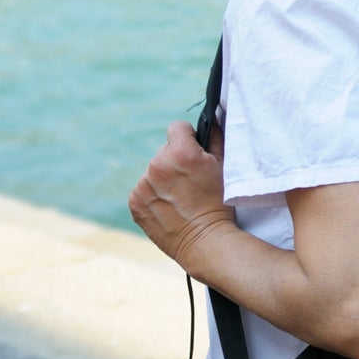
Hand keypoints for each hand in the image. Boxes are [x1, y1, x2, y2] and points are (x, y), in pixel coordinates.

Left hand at [128, 121, 235, 276]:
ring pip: (154, 171)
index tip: (194, 150)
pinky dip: (154, 194)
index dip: (188, 137)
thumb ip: (215, 137)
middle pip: (165, 150)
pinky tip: (169, 206)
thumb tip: (212, 118)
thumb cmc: (219, 203)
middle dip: (175, 160)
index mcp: (180, 152)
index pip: (177, 127)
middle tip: (191, 180)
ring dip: (164, 178)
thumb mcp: (224, 166)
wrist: (205, 241)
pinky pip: (144, 189)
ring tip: (181, 197)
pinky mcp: (134, 202)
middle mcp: (157, 165)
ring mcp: (142, 185)